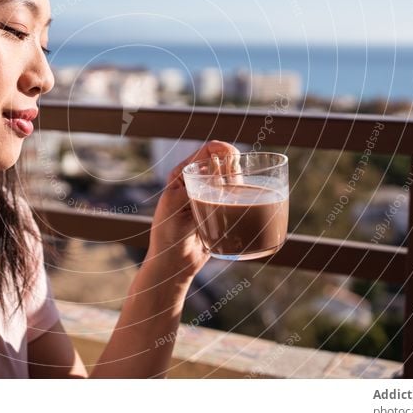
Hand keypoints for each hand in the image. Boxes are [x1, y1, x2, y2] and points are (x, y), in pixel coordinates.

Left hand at [146, 140, 241, 279]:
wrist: (175, 263)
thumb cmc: (167, 234)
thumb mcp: (173, 205)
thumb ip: (192, 186)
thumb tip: (216, 169)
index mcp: (183, 174)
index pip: (207, 150)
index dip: (223, 149)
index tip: (233, 158)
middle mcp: (199, 181)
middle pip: (225, 162)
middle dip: (234, 167)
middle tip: (232, 186)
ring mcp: (212, 195)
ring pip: (234, 179)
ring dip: (240, 184)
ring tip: (234, 200)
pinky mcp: (223, 211)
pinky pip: (237, 197)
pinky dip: (244, 196)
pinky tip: (245, 204)